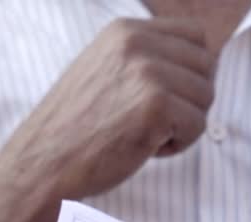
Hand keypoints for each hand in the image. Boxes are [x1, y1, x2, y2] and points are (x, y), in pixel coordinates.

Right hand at [0, 18, 215, 200]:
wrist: (44, 162)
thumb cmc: (76, 127)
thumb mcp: (105, 70)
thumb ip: (144, 58)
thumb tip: (201, 62)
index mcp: (125, 31)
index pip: (195, 35)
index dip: (192, 70)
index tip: (168, 96)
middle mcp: (137, 43)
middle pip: (207, 65)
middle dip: (191, 98)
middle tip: (158, 121)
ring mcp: (147, 72)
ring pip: (206, 96)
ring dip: (184, 123)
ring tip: (148, 134)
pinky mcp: (156, 106)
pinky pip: (198, 125)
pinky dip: (179, 144)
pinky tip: (147, 148)